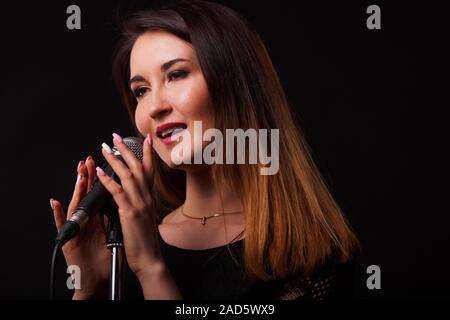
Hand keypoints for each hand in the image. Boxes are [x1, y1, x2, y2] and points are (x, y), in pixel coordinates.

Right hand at [51, 156, 110, 298]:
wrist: (99, 280)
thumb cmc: (105, 258)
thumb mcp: (112, 233)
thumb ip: (113, 216)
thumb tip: (123, 201)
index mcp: (97, 219)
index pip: (99, 194)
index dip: (101, 178)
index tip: (105, 162)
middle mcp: (86, 222)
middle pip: (86, 196)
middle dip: (87, 177)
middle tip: (89, 160)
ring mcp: (76, 230)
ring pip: (74, 206)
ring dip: (76, 190)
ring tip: (79, 175)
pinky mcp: (69, 241)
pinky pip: (62, 226)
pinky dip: (58, 214)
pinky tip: (55, 202)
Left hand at [95, 133, 162, 278]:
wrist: (149, 259)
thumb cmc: (145, 241)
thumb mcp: (145, 217)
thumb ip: (140, 203)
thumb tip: (130, 194)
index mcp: (150, 198)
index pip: (150, 170)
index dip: (148, 153)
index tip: (145, 139)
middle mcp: (147, 197)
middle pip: (138, 167)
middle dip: (127, 150)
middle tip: (116, 137)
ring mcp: (140, 204)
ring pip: (128, 175)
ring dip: (115, 160)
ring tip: (105, 148)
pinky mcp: (130, 213)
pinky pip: (118, 192)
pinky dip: (108, 180)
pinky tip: (99, 172)